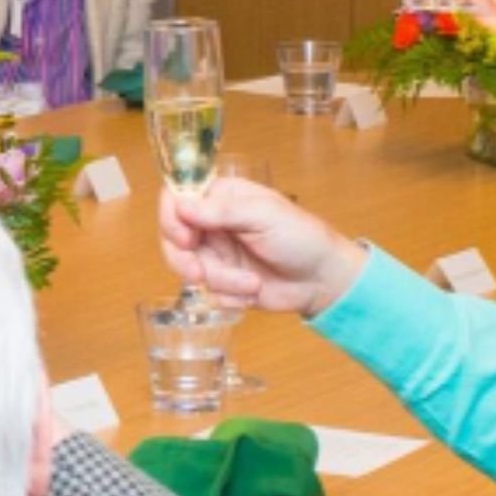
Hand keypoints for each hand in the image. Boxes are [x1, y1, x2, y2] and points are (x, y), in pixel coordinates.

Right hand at [157, 172, 364, 316]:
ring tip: (251, 284)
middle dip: (184, 260)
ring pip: (190, 270)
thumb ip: (221, 211)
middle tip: (199, 273)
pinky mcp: (223, 283)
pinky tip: (254, 292)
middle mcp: (213, 225)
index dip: (171, 218)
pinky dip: (230, 297)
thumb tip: (181, 205)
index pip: (177, 198)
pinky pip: (208, 294)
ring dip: (221, 281)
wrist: (324, 280)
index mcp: (222, 198)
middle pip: (173, 238)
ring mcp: (216, 255)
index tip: (185, 238)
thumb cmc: (301, 237)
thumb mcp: (264, 215)